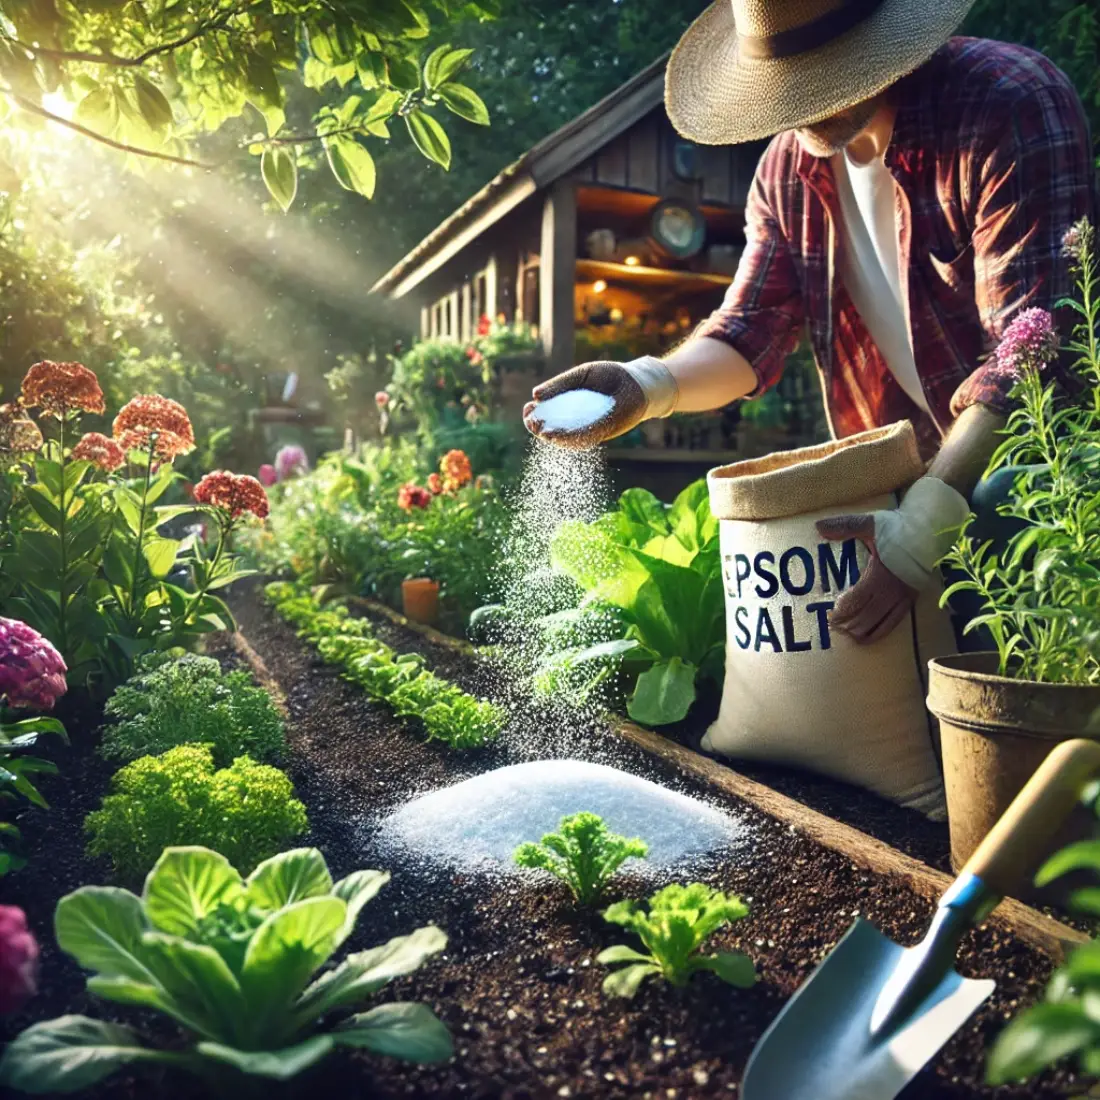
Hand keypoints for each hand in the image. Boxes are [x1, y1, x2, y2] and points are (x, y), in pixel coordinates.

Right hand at [522, 361, 646, 450]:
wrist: (637, 381)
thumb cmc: (609, 376)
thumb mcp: (581, 376)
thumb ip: (560, 385)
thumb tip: (535, 395)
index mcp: (569, 407)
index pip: (547, 415)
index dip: (534, 414)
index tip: (526, 410)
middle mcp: (578, 421)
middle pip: (554, 429)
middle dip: (540, 428)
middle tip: (531, 422)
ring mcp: (590, 429)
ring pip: (567, 437)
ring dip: (554, 436)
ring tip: (543, 431)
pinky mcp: (603, 432)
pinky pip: (585, 436)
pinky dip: (572, 437)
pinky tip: (560, 434)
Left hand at [815, 513, 917, 644]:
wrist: (930, 532)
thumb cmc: (898, 529)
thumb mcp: (869, 525)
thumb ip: (844, 527)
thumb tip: (819, 527)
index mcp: (879, 575)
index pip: (857, 600)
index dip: (844, 611)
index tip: (831, 615)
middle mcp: (891, 590)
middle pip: (867, 616)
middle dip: (849, 624)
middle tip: (834, 627)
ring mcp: (903, 597)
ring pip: (880, 623)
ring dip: (863, 631)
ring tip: (849, 635)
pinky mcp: (911, 600)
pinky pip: (894, 622)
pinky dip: (880, 632)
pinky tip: (869, 637)